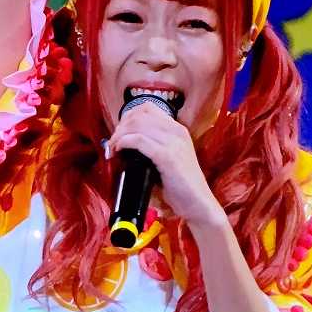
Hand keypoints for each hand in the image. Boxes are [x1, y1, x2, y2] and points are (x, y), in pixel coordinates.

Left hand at [107, 103, 224, 225]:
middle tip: (112, 142)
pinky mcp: (168, 157)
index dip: (128, 116)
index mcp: (178, 130)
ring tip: (113, 148)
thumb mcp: (169, 160)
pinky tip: (119, 150)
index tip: (119, 131)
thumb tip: (125, 145)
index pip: (148, 108)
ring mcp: (174, 143)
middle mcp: (177, 132)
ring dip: (119, 134)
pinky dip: (124, 142)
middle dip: (121, 126)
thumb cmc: (181, 187)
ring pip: (137, 125)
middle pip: (139, 114)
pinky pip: (139, 141)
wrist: (198, 204)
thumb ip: (153, 148)